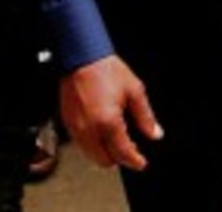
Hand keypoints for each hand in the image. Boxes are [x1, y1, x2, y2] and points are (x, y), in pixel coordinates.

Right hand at [61, 56, 160, 170]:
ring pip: (90, 155)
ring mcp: (75, 128)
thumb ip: (145, 116)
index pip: (122, 153)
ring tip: (117, 141)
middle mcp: (89, 129)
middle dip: (118, 159)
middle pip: (104, 160)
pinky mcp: (67, 124)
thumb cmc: (106, 70)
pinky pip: (80, 144)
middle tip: (130, 151)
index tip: (141, 162)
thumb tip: (155, 133)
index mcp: (108, 122)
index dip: (135, 161)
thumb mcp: (135, 91)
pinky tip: (101, 133)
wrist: (82, 58)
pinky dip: (92, 145)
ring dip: (104, 153)